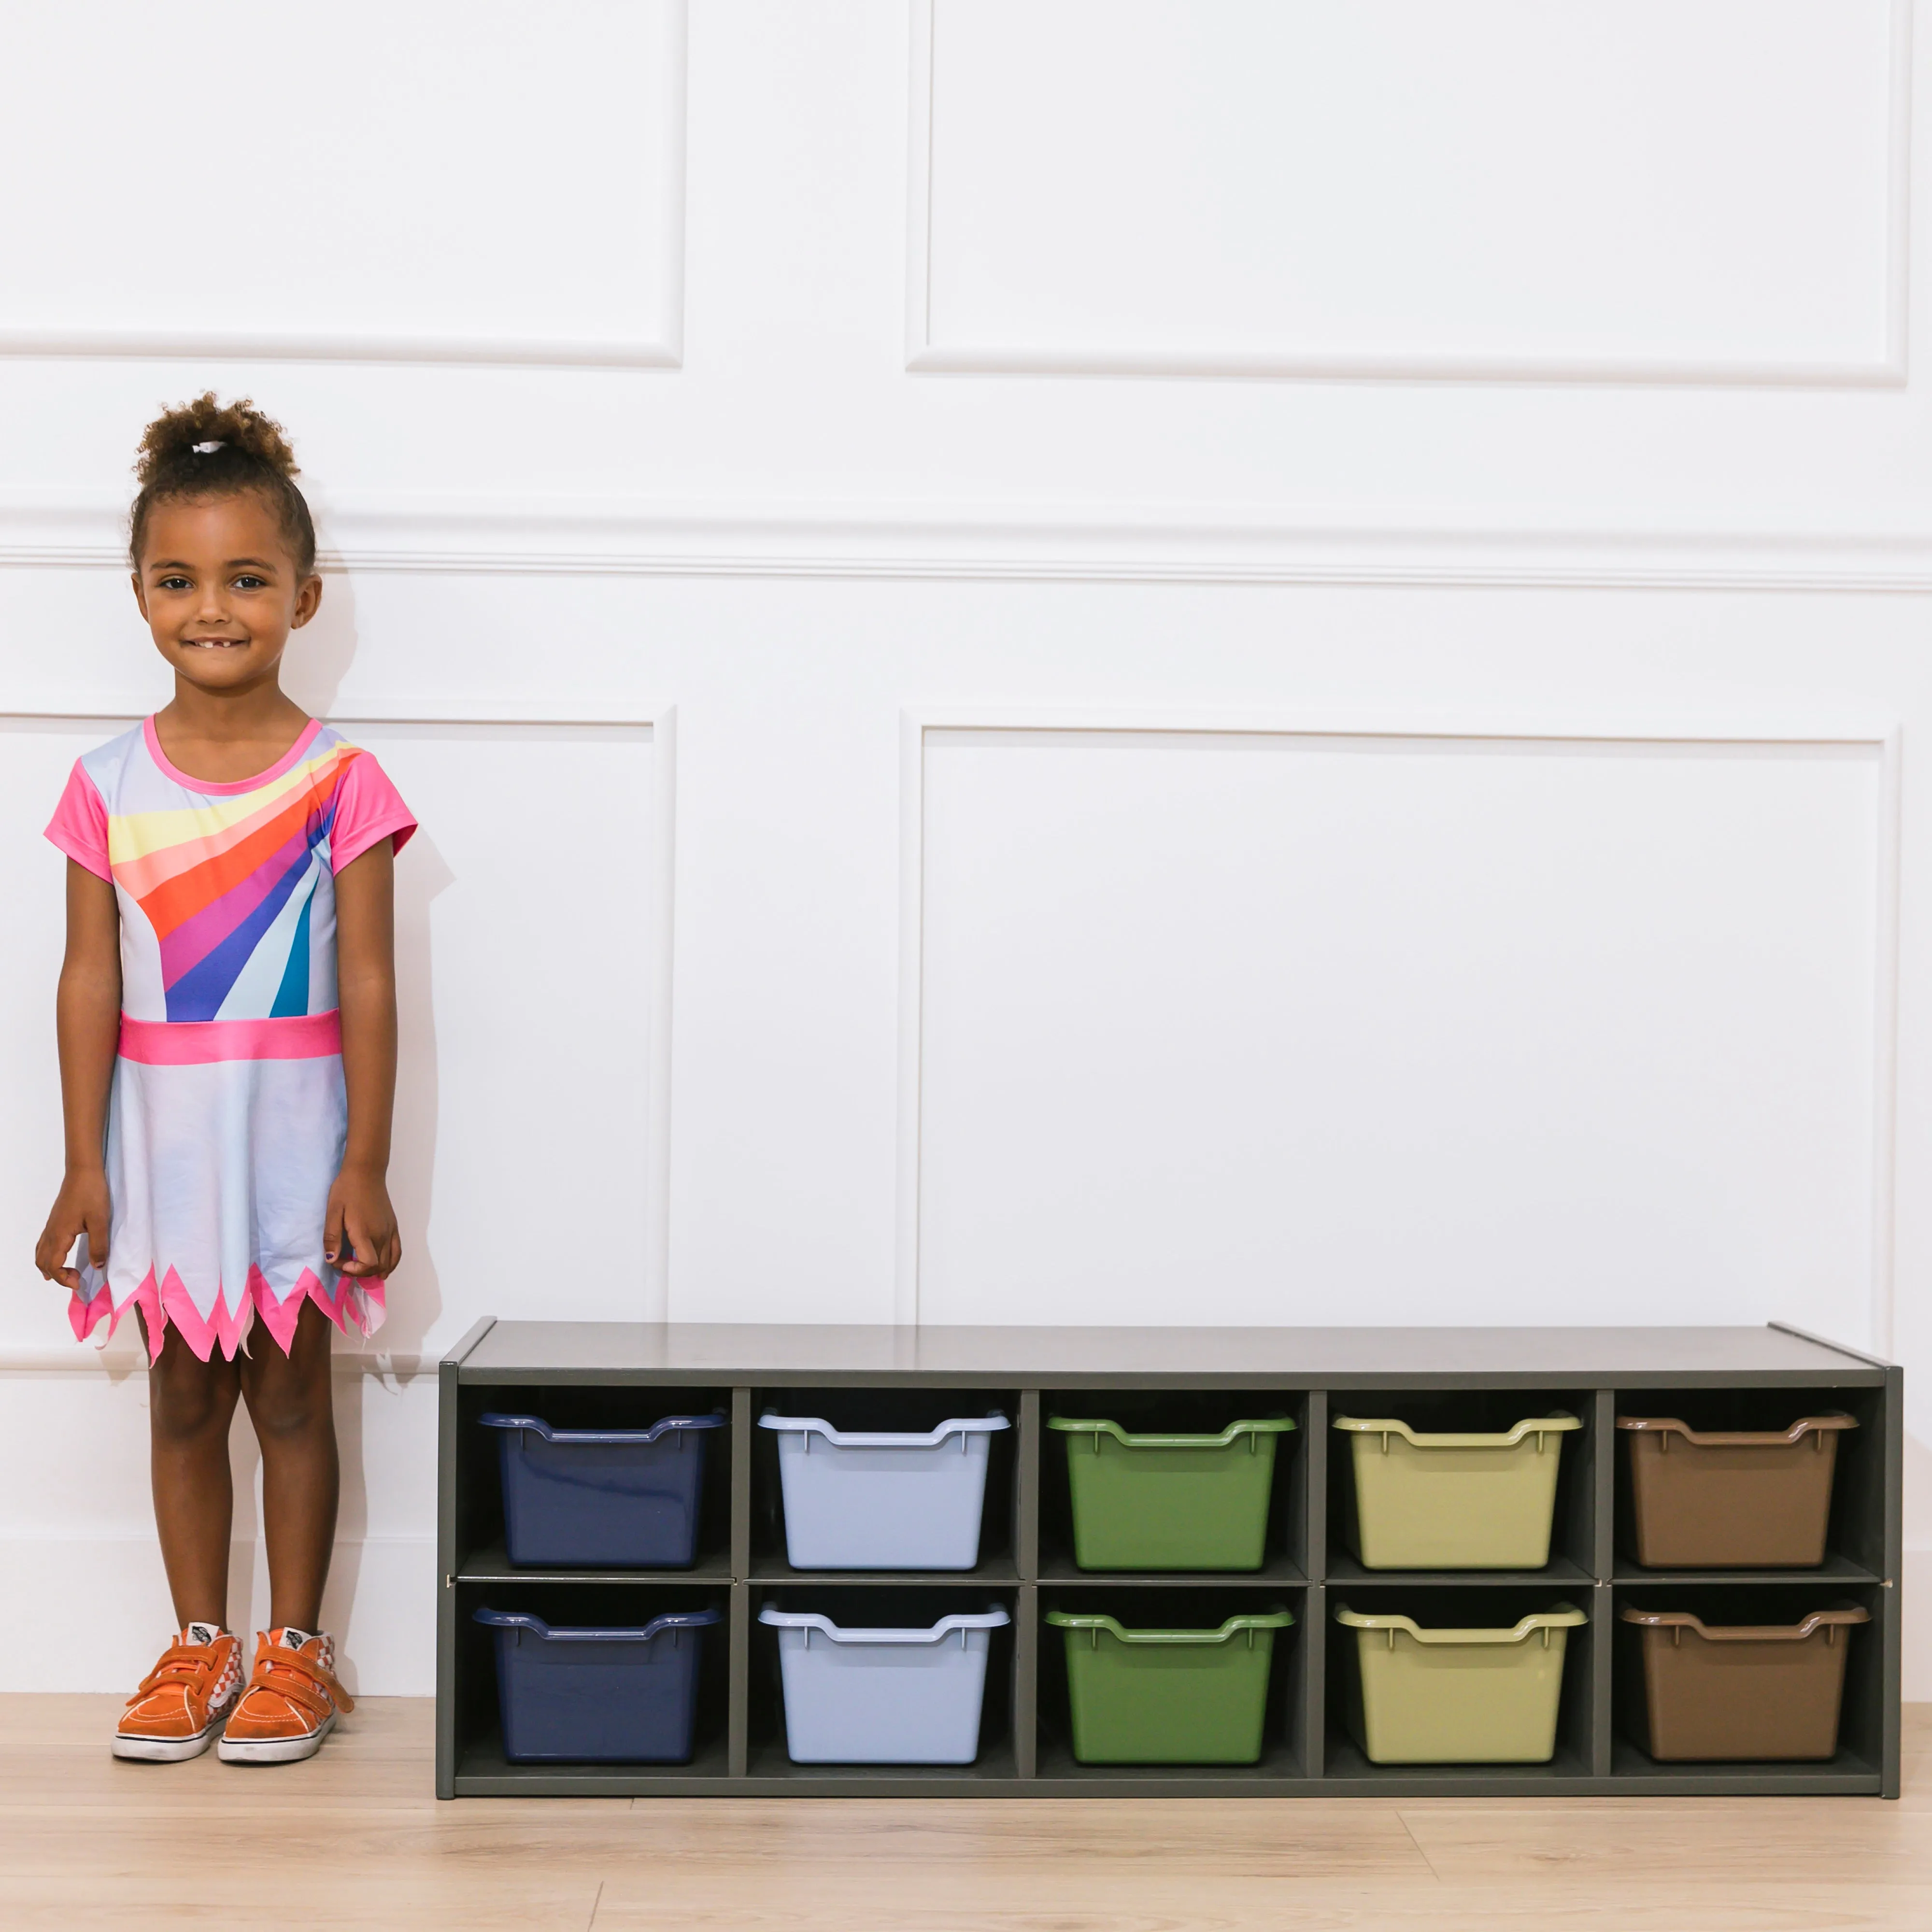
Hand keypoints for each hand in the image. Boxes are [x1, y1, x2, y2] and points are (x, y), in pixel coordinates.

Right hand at [35, 1168, 110, 1291]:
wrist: (83, 1172)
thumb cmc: (92, 1194)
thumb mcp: (100, 1221)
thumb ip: (98, 1245)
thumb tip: (97, 1266)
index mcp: (59, 1235)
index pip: (52, 1265)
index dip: (64, 1278)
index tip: (79, 1284)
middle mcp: (51, 1232)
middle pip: (42, 1262)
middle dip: (57, 1275)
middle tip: (76, 1279)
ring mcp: (51, 1226)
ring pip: (41, 1253)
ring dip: (50, 1266)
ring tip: (66, 1273)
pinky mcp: (55, 1220)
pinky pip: (44, 1244)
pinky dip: (48, 1256)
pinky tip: (60, 1255)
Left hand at [323, 1164, 400, 1278]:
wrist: (366, 1172)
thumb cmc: (346, 1190)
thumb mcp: (333, 1211)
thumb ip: (332, 1237)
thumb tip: (331, 1260)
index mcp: (365, 1232)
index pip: (368, 1264)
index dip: (354, 1270)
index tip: (339, 1262)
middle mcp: (382, 1235)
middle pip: (379, 1266)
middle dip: (361, 1272)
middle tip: (345, 1264)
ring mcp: (390, 1231)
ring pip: (390, 1261)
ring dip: (376, 1270)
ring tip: (362, 1268)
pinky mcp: (394, 1227)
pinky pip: (398, 1251)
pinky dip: (392, 1263)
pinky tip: (383, 1267)